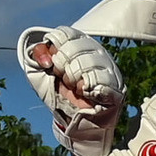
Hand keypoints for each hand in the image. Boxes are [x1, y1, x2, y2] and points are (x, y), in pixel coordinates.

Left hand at [18, 26, 126, 155]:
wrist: (74, 122)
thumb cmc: (61, 94)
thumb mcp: (41, 73)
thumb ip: (39, 55)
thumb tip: (46, 57)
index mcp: (81, 43)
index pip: (66, 33)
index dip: (55, 48)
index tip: (53, 64)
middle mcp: (98, 52)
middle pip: (75, 47)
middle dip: (63, 66)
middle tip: (66, 80)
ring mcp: (110, 69)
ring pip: (87, 63)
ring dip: (74, 79)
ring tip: (76, 88)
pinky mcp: (116, 88)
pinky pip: (99, 82)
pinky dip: (87, 90)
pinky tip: (86, 94)